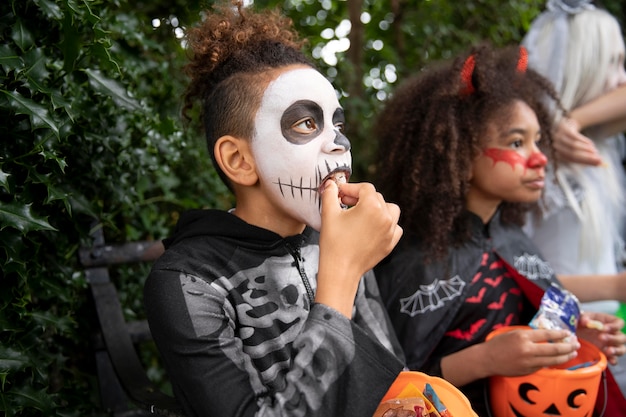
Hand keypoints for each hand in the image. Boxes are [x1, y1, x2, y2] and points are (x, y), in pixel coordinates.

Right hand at [315, 180, 401, 316]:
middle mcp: (386, 217)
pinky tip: (372, 227)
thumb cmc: (334, 243)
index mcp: (372, 207)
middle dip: (360, 197)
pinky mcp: (391, 243)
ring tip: (362, 213)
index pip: (364, 188)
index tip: (340, 193)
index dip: (350, 188)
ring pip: (390, 209)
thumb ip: (330, 194)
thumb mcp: (329, 214)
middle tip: (344, 203)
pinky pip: (394, 226)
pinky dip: (386, 224)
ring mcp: (391, 231)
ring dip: (377, 207)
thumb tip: (332, 184)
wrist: (340, 271)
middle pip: (376, 197)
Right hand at [484, 328, 578, 376]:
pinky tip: (558, 360)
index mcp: (523, 337)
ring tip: (573, 353)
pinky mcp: (528, 371)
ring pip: (553, 360)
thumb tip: (546, 335)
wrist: (487, 359)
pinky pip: (544, 366)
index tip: (568, 333)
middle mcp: (528, 350)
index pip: (547, 334)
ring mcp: (529, 362)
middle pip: (554, 349)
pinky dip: (553, 362)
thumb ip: (529, 335)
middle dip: (568, 347)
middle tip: (576, 344)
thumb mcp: (513, 333)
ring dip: (565, 356)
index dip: (560, 334)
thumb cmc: (499, 344)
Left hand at [553, 118, 602, 165]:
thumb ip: (587, 158)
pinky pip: (574, 136)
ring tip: (595, 151)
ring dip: (586, 149)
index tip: (597, 163)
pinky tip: (591, 144)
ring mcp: (559, 137)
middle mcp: (557, 146)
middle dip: (586, 158)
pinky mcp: (564, 129)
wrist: (569, 125)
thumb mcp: (579, 150)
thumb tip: (601, 163)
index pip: (571, 160)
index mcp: (558, 154)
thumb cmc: (574, 141)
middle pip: (572, 154)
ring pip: (573, 145)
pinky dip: (584, 141)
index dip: (584, 162)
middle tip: (599, 159)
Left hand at [578, 311, 625, 364]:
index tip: (603, 328)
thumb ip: (584, 318)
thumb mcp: (581, 318)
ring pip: (622, 349)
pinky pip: (614, 359)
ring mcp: (611, 345)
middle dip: (613, 338)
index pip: (619, 323)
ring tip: (607, 351)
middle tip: (601, 338)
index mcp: (609, 322)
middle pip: (623, 337)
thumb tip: (586, 322)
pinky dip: (613, 360)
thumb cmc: (581, 323)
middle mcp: (613, 334)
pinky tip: (609, 360)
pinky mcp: (607, 354)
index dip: (614, 326)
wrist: (576, 333)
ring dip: (616, 350)